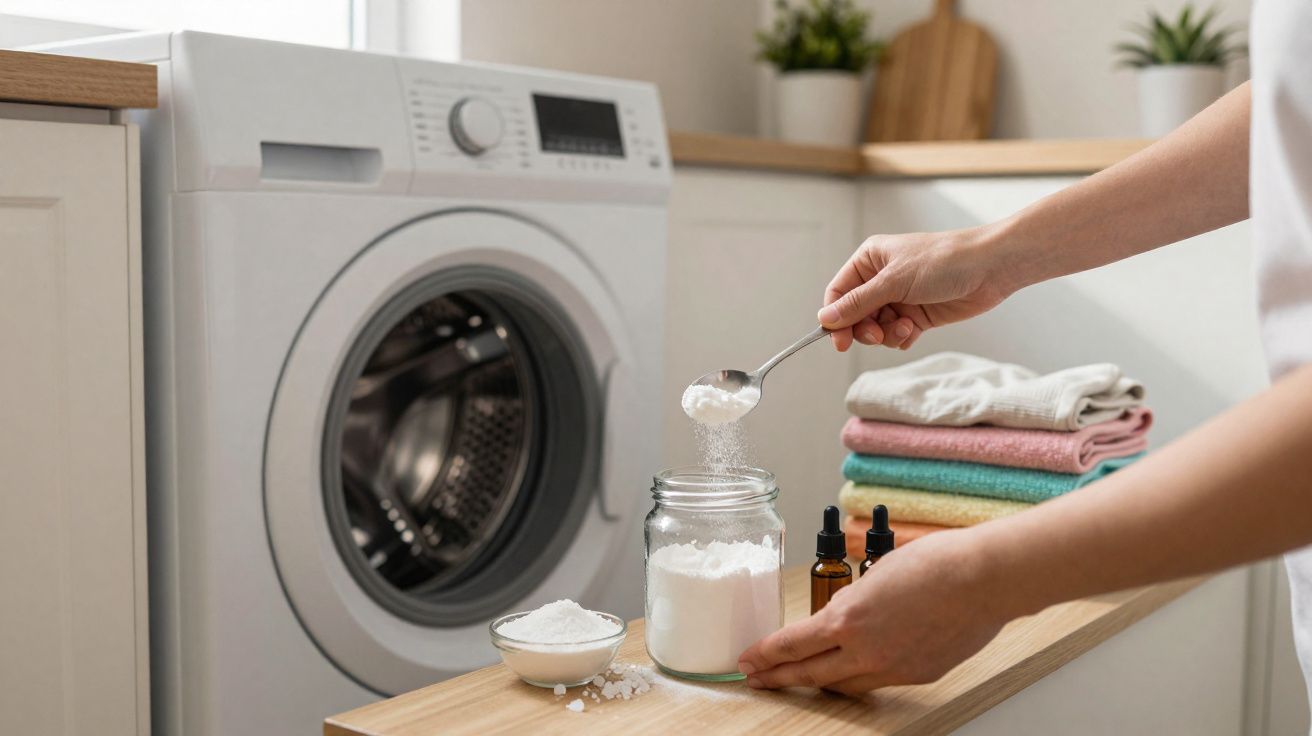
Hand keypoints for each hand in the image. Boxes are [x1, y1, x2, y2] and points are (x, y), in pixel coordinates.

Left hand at [737, 530, 1011, 694]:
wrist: (982, 578)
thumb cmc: (935, 563)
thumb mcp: (875, 575)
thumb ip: (854, 602)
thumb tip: (846, 617)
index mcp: (846, 618)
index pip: (791, 645)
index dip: (764, 655)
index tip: (747, 659)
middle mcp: (864, 650)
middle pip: (809, 673)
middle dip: (778, 677)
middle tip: (756, 678)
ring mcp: (892, 668)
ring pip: (842, 684)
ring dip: (817, 682)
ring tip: (798, 679)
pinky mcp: (918, 676)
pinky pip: (876, 682)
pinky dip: (858, 678)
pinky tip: (852, 672)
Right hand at [820, 224, 1020, 350]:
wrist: (990, 268)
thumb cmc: (944, 261)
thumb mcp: (894, 281)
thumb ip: (858, 303)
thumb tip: (825, 319)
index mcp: (870, 260)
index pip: (839, 293)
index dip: (835, 318)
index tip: (839, 341)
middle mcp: (881, 279)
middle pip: (855, 315)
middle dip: (864, 329)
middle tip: (876, 335)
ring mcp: (900, 298)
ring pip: (875, 328)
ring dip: (886, 334)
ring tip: (905, 327)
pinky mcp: (917, 315)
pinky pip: (896, 335)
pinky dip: (900, 338)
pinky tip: (913, 331)